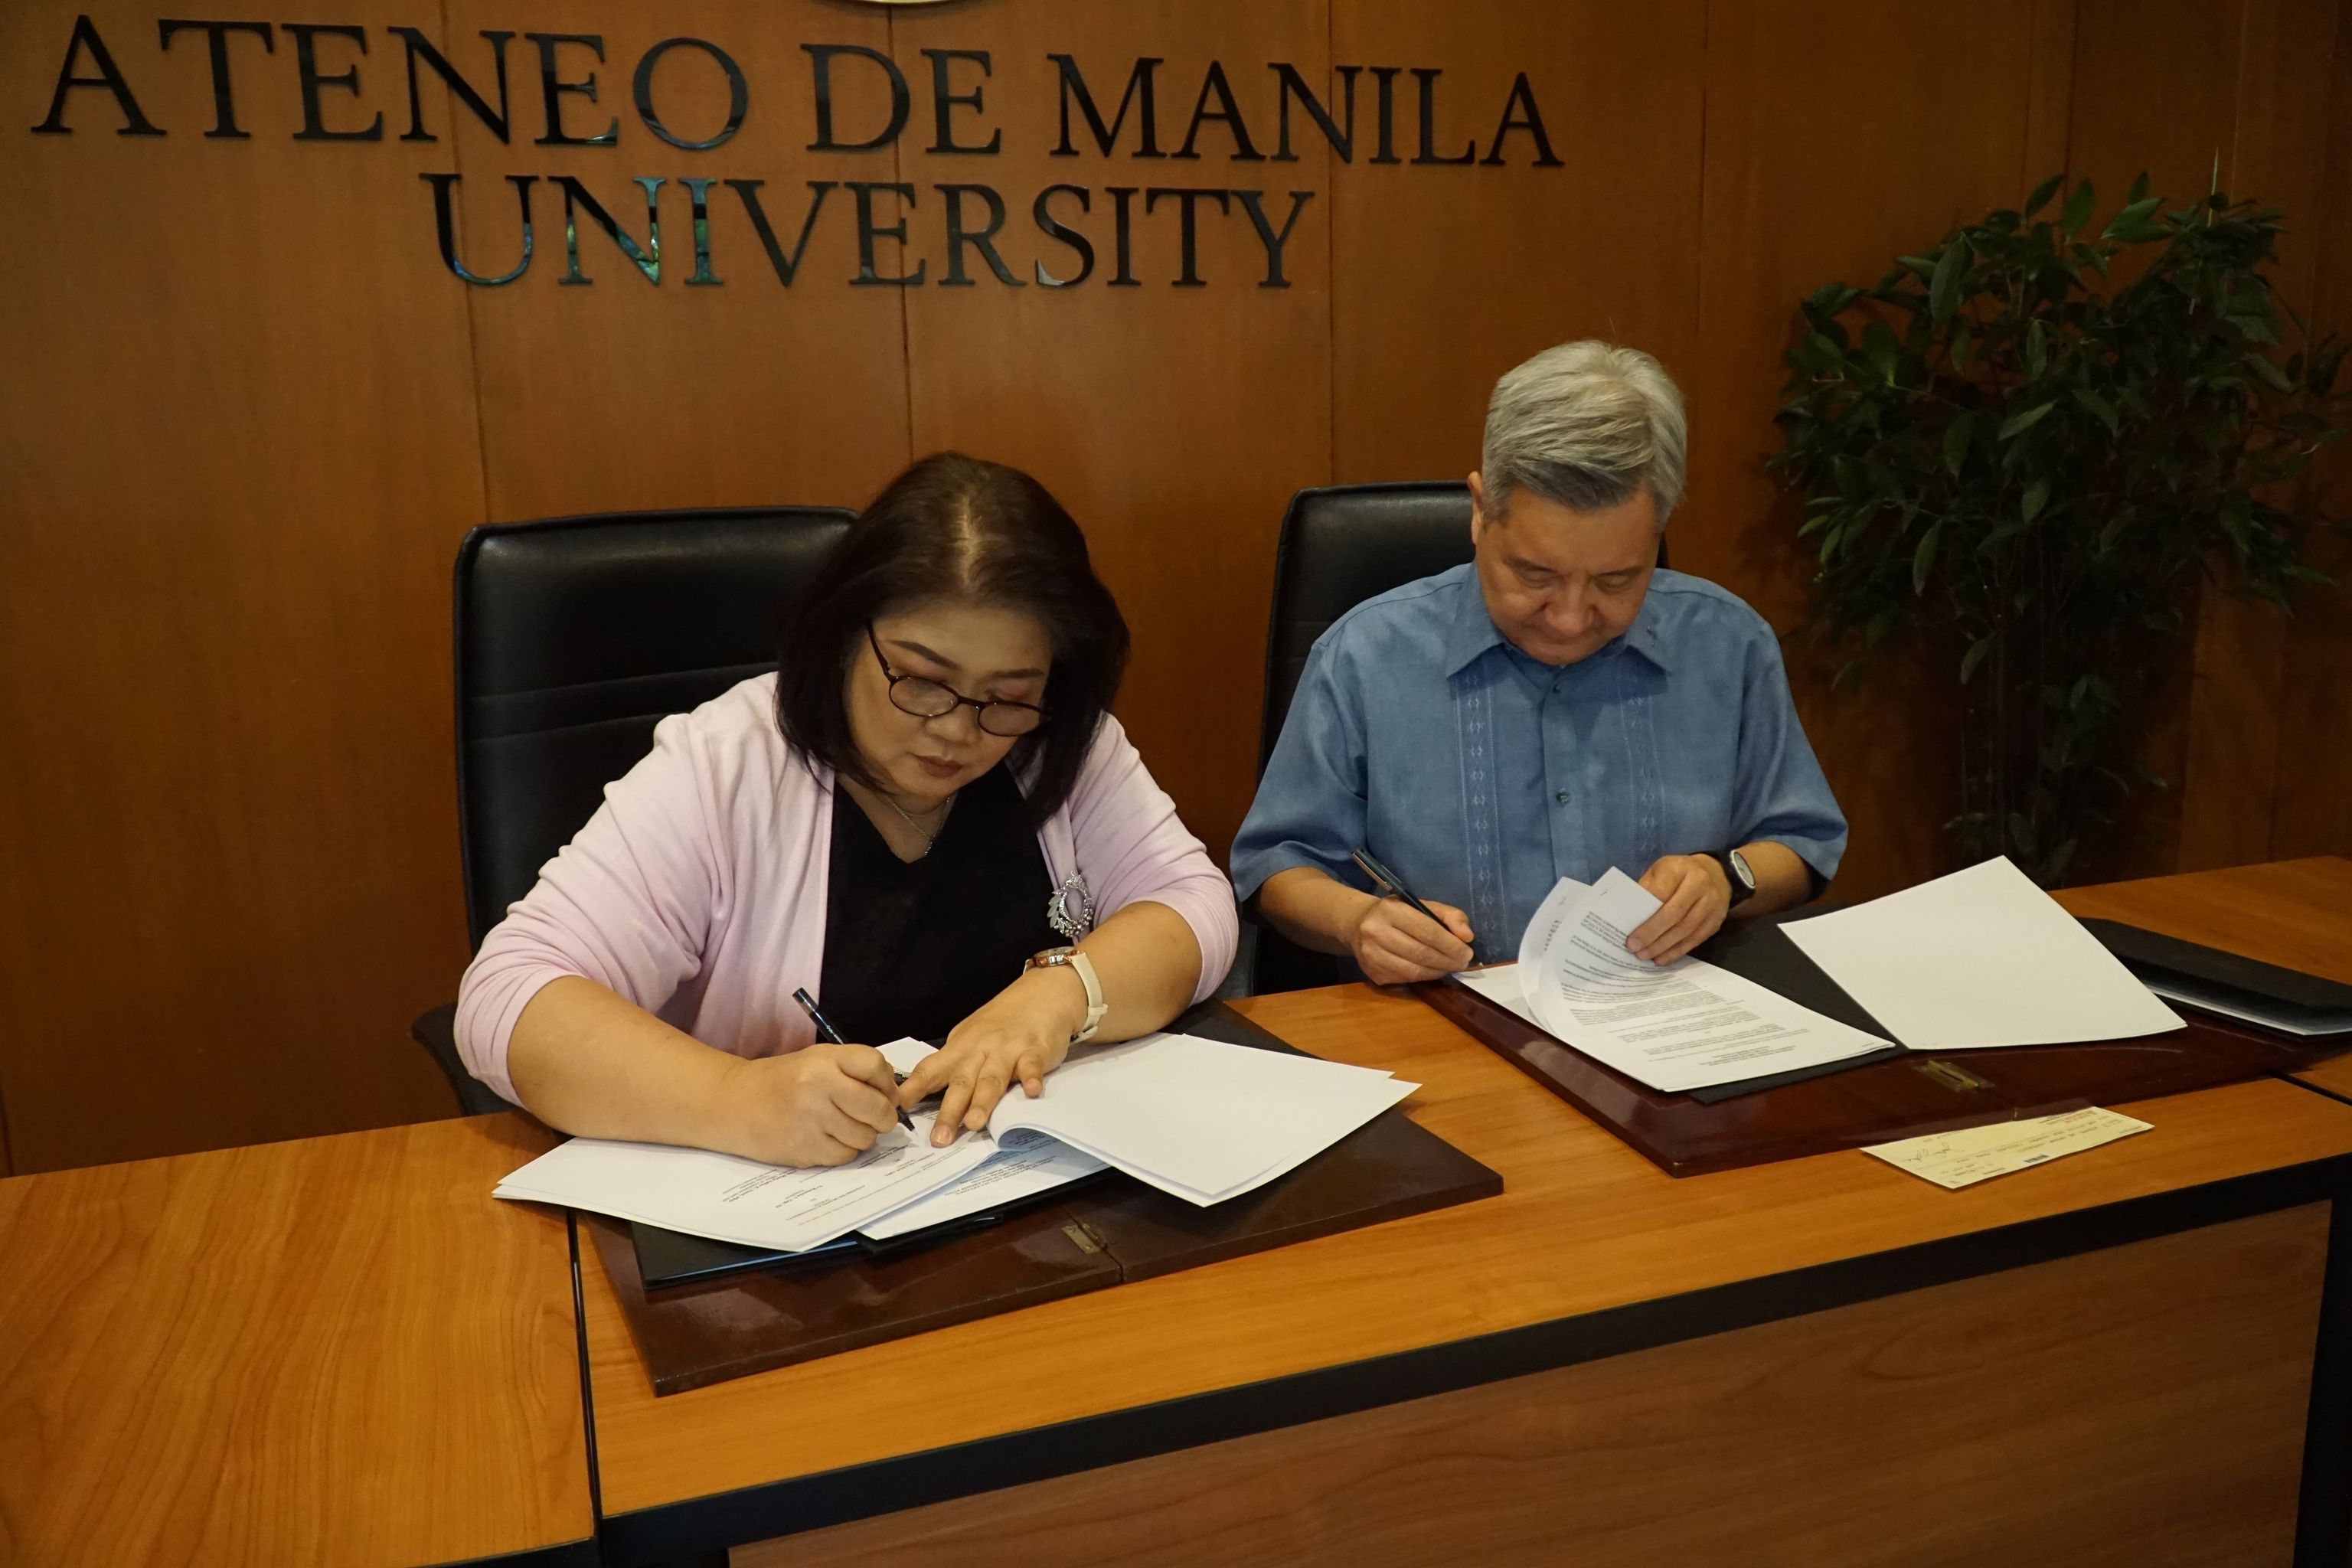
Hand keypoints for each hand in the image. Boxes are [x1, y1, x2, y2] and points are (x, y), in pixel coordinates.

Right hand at [714, 1044, 900, 1166]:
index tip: (885, 1091)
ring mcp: (811, 1122)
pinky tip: (826, 1138)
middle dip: (884, 1116)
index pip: (876, 1066)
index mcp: (823, 1061)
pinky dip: (843, 1150)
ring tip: (842, 1125)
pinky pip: (845, 1156)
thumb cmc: (781, 1080)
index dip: (887, 1082)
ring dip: (862, 1135)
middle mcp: (818, 1089)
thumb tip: (895, 1093)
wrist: (734, 1103)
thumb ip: (854, 1069)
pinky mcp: (804, 1151)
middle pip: (878, 1109)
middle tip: (875, 1116)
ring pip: (865, 1138)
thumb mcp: (816, 1059)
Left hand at [899, 970, 1082, 1145]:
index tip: (898, 1106)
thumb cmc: (1002, 1022)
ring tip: (974, 1123)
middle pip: (961, 1082)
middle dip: (949, 1112)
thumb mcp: (971, 1039)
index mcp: (960, 1049)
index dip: (913, 1089)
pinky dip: (1031, 1078)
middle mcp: (980, 1049)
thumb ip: (955, 1066)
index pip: (930, 1069)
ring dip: (983, 1101)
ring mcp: (1008, 1049)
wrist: (1041, 993)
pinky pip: (1031, 1065)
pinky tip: (1030, 1092)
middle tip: (940, 1138)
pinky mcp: (1035, 1049)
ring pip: (992, 1078)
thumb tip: (928, 1095)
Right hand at [1350, 895, 1474, 985]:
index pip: (1427, 931)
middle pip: (1421, 953)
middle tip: (1462, 963)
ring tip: (1450, 967)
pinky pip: (1405, 979)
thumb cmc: (1397, 913)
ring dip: (1438, 972)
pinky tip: (1431, 971)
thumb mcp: (1423, 905)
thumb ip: (1449, 916)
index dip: (1451, 944)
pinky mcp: (1372, 972)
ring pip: (1413, 971)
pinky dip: (1424, 977)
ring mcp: (1371, 955)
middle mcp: (1376, 932)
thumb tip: (1467, 936)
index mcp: (1391, 910)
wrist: (1357, 924)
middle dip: (1448, 961)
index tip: (1467, 952)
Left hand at [1629, 854, 1731, 964]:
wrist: (1717, 873)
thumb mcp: (1660, 870)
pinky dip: (1677, 951)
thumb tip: (1629, 916)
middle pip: (1675, 913)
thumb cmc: (1679, 873)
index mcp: (1680, 869)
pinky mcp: (1716, 920)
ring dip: (1663, 946)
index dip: (1645, 914)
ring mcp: (1712, 903)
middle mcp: (1699, 885)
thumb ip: (1647, 888)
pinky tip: (1662, 958)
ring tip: (1645, 955)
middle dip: (1652, 933)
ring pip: (1686, 929)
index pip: (1661, 892)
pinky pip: (1696, 939)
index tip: (1629, 931)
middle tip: (1635, 947)